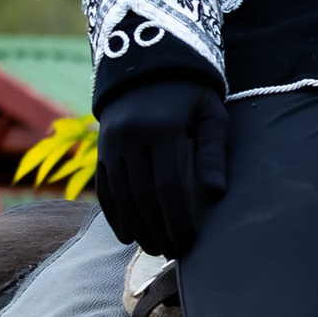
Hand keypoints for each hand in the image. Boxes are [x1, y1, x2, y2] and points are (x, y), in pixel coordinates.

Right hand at [93, 68, 228, 263]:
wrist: (149, 63)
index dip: (178, 218)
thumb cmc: (191, 94)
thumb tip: (217, 193)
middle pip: (143, 195)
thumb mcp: (210, 114)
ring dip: (137, 227)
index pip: (169, 186)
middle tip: (172, 253)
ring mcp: (111, 142)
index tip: (189, 242)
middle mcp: (131, 136)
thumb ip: (212, 152)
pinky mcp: (100, 148)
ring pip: (121, 195)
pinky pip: (104, 187)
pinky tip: (127, 235)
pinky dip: (114, 214)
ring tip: (154, 248)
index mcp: (163, 128)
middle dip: (158, 228)